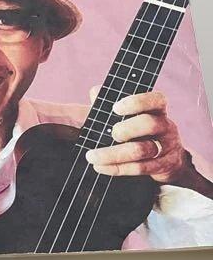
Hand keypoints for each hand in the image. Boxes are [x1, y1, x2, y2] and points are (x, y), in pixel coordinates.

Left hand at [85, 91, 207, 192]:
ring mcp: (166, 147)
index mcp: (157, 110)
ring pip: (142, 150)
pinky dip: (117, 168)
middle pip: (149, 124)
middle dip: (126, 129)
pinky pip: (140, 168)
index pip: (156, 100)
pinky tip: (100, 167)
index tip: (116, 107)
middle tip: (111, 133)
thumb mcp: (128, 119)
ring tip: (92, 156)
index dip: (137, 102)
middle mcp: (165, 126)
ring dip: (113, 154)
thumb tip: (95, 90)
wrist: (167, 160)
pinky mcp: (163, 166)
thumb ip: (110, 106)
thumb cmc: (140, 134)